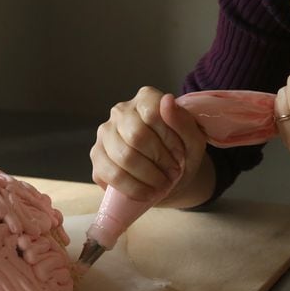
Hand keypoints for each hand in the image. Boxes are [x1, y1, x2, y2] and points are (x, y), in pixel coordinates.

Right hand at [90, 86, 207, 202]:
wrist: (167, 178)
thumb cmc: (180, 155)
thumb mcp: (193, 141)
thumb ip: (184, 121)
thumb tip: (167, 101)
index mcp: (145, 98)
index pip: (153, 113)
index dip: (170, 140)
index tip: (180, 155)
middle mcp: (120, 111)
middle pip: (137, 135)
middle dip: (159, 161)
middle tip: (172, 173)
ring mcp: (104, 133)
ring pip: (124, 156)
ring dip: (149, 176)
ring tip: (161, 184)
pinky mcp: (96, 157)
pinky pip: (112, 174)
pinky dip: (134, 188)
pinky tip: (146, 192)